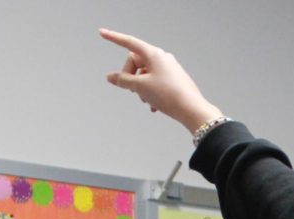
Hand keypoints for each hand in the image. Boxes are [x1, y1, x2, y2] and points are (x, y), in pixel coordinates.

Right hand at [98, 31, 223, 132]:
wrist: (192, 110)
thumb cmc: (169, 95)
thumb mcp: (140, 87)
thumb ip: (123, 80)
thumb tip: (110, 77)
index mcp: (153, 54)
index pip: (128, 43)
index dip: (114, 38)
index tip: (102, 33)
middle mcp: (162, 58)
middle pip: (136, 62)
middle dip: (131, 77)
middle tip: (134, 91)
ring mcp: (169, 68)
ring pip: (145, 75)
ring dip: (141, 89)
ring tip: (148, 101)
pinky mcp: (174, 79)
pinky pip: (155, 83)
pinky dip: (151, 94)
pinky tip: (154, 107)